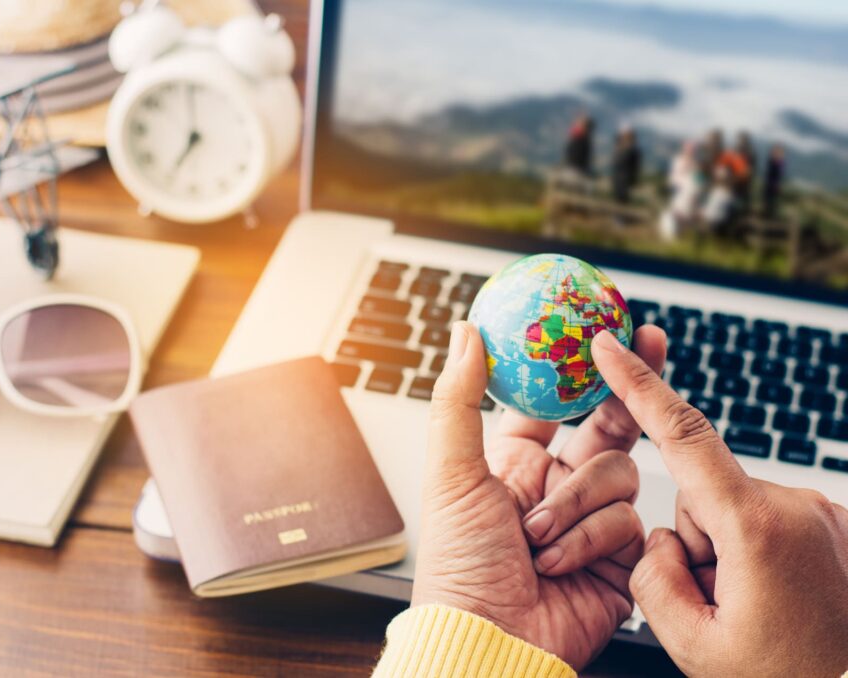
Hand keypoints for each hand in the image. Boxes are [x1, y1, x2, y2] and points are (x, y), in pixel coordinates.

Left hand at [412, 321, 665, 667]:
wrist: (492, 643)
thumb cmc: (459, 567)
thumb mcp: (450, 474)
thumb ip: (458, 400)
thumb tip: (466, 331)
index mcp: (514, 463)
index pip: (554, 402)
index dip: (577, 365)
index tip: (601, 325)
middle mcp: (556, 486)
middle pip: (605, 425)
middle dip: (626, 391)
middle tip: (649, 345)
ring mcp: (590, 520)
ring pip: (618, 473)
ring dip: (577, 504)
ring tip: (537, 538)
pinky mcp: (619, 557)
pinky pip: (627, 521)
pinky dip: (591, 540)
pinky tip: (559, 564)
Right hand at [592, 329, 847, 676]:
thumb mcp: (692, 644)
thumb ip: (651, 575)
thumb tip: (659, 539)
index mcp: (756, 525)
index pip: (682, 435)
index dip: (637, 384)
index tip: (610, 346)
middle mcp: (795, 505)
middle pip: (700, 496)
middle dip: (694, 542)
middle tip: (722, 605)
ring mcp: (821, 512)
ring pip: (732, 512)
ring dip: (726, 553)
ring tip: (755, 608)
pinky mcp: (833, 522)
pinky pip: (765, 522)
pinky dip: (756, 555)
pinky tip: (777, 600)